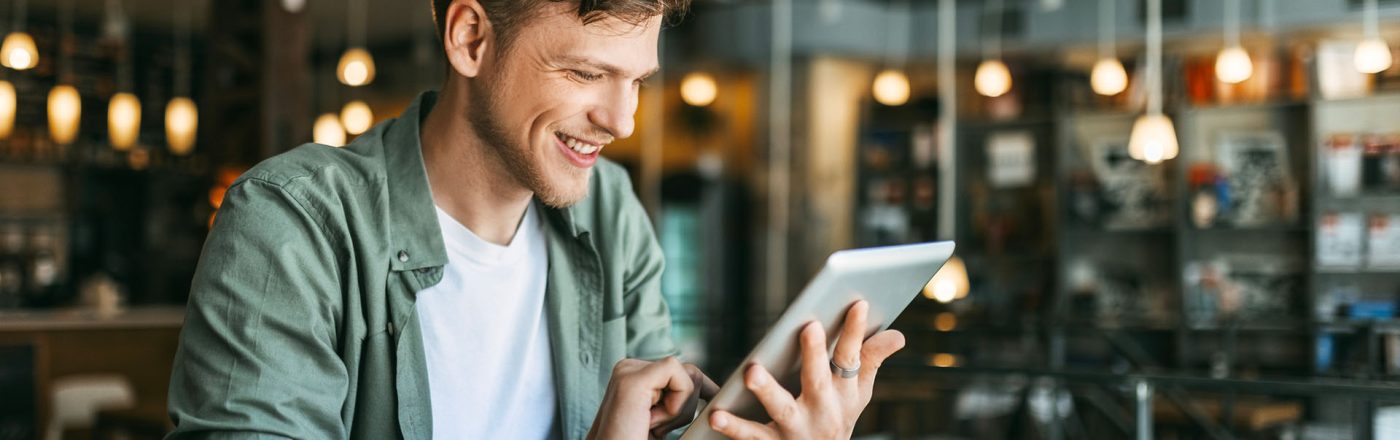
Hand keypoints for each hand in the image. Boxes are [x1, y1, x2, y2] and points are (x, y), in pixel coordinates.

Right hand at [588, 356, 719, 439]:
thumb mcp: (661, 422)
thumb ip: (674, 400)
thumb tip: (711, 391)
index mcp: (634, 378)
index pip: (681, 371)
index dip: (700, 388)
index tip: (714, 400)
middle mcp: (629, 370)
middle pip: (688, 371)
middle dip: (688, 403)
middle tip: (657, 427)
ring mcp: (628, 371)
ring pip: (687, 374)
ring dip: (680, 409)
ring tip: (650, 426)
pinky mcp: (633, 379)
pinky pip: (679, 376)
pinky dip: (677, 405)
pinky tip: (651, 421)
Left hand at [709, 300, 905, 438]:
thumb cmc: (835, 421)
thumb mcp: (856, 396)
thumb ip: (871, 362)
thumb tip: (897, 335)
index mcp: (844, 394)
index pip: (851, 358)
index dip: (856, 332)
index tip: (859, 304)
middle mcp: (823, 411)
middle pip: (818, 380)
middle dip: (816, 355)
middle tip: (809, 327)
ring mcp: (796, 430)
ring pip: (782, 409)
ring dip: (768, 390)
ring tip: (752, 372)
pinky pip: (750, 436)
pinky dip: (733, 427)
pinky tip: (716, 415)